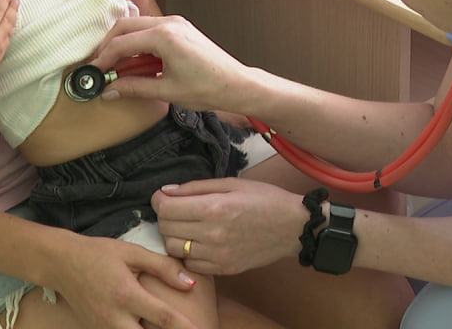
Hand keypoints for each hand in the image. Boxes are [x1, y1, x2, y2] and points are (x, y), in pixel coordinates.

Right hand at [51, 232, 199, 328]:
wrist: (62, 263)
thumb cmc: (99, 254)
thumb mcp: (132, 253)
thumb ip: (162, 267)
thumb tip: (190, 283)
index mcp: (126, 294)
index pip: (162, 317)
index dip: (184, 328)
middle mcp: (113, 316)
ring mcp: (102, 327)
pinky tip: (143, 327)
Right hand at [89, 15, 252, 113]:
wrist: (236, 84)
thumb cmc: (209, 87)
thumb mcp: (167, 91)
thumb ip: (134, 87)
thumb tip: (110, 89)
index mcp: (165, 36)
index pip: (122, 43)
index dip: (103, 58)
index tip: (93, 72)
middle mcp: (169, 23)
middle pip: (125, 27)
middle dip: (108, 46)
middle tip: (99, 67)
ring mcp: (176, 23)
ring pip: (137, 27)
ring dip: (123, 45)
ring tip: (115, 68)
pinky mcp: (181, 29)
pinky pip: (151, 31)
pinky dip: (138, 45)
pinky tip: (135, 64)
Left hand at [153, 178, 305, 275]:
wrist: (292, 227)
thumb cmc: (265, 199)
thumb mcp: (232, 183)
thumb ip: (196, 187)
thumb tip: (167, 191)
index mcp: (214, 208)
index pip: (166, 208)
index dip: (159, 199)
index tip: (164, 196)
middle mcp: (212, 234)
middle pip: (166, 228)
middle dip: (165, 215)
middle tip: (176, 208)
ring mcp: (217, 256)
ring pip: (173, 248)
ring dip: (174, 235)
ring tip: (187, 225)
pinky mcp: (223, 269)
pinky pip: (190, 263)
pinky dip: (188, 252)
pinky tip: (199, 241)